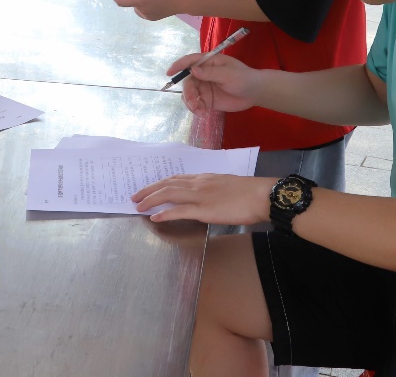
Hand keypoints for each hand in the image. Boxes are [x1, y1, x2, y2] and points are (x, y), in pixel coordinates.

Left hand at [132, 174, 276, 224]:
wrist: (261, 195)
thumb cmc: (248, 192)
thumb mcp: (225, 185)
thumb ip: (211, 189)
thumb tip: (203, 196)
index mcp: (204, 178)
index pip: (175, 178)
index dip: (159, 183)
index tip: (148, 188)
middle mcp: (198, 183)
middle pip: (167, 184)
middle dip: (148, 190)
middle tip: (135, 196)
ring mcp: (200, 196)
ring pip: (168, 194)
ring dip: (150, 199)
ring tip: (138, 205)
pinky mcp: (204, 209)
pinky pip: (179, 211)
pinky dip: (164, 213)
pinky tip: (154, 217)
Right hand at [169, 52, 260, 115]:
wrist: (255, 93)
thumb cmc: (243, 78)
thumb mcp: (228, 74)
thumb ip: (210, 73)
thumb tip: (192, 70)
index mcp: (209, 62)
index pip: (190, 61)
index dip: (178, 66)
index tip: (169, 73)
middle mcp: (204, 74)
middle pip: (188, 81)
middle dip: (188, 93)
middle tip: (193, 104)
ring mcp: (204, 87)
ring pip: (189, 93)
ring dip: (190, 102)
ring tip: (198, 110)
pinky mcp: (207, 99)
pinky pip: (195, 103)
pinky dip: (195, 109)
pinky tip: (202, 113)